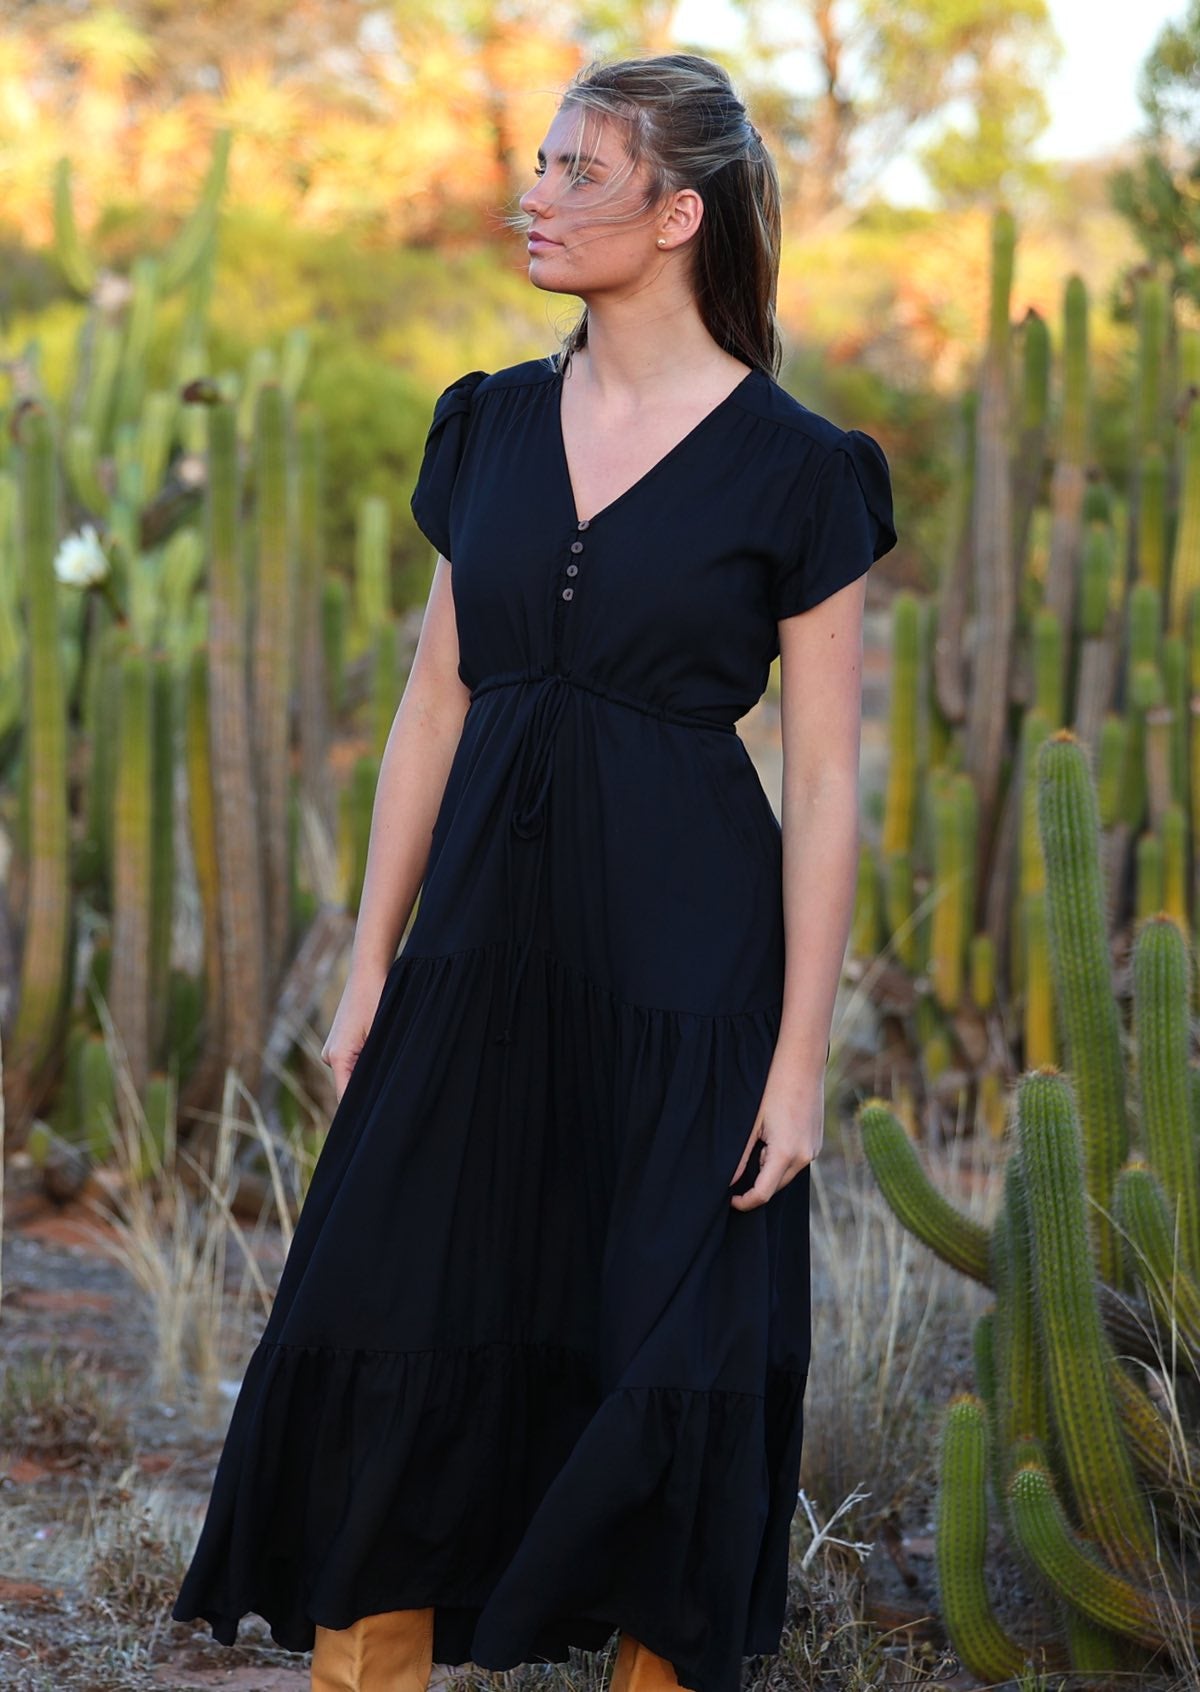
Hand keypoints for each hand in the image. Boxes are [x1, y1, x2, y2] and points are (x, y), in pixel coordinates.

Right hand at [321, 962, 389, 1103]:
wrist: (369, 971)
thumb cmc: (378, 998)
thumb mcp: (382, 1034)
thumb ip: (376, 1066)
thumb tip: (378, 1096)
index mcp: (338, 1057)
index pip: (346, 1098)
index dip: (360, 1114)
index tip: (374, 1128)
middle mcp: (330, 1056)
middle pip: (349, 1088)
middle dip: (367, 1096)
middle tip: (390, 1108)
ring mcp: (333, 1049)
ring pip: (352, 1075)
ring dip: (369, 1078)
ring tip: (391, 1082)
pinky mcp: (341, 1042)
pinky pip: (352, 1063)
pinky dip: (366, 1066)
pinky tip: (383, 1063)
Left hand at [728, 1065, 823, 1210]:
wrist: (802, 1065)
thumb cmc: (773, 1089)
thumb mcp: (752, 1124)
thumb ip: (739, 1157)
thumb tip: (729, 1182)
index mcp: (786, 1154)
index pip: (763, 1194)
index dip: (745, 1202)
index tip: (730, 1199)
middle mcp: (804, 1157)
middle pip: (776, 1186)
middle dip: (757, 1184)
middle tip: (740, 1165)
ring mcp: (813, 1150)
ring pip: (786, 1174)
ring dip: (769, 1170)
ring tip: (758, 1144)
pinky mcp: (817, 1143)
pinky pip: (796, 1162)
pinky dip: (782, 1160)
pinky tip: (773, 1137)